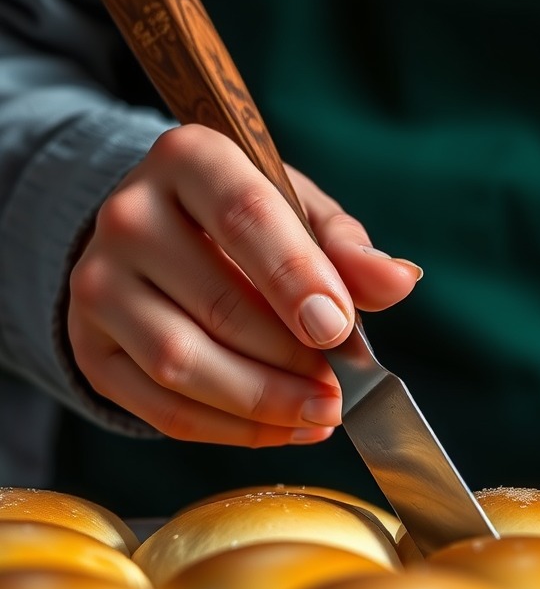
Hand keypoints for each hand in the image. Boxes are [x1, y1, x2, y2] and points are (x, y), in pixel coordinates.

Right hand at [67, 124, 421, 446]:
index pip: (245, 216)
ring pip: (182, 363)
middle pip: (217, 304)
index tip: (338, 330)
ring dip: (263, 402)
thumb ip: (349, 250)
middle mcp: (128, 215)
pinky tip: (280, 428)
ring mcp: (97, 284)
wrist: (160, 238)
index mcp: (189, 159)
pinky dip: (230, 429)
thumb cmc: (247, 224)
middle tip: (343, 390)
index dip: (297, 278)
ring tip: (320, 414)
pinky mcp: (90, 347)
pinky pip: (160, 407)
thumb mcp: (302, 215)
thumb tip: (400, 281)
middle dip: (291, 360)